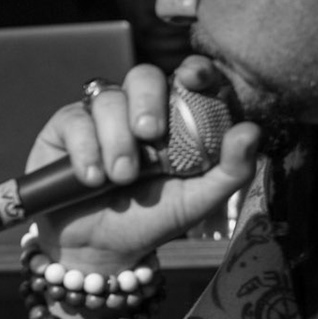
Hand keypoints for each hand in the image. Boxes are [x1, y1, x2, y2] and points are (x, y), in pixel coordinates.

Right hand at [26, 57, 262, 270]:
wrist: (97, 248)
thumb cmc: (150, 219)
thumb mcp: (197, 200)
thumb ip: (229, 170)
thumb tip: (252, 130)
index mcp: (176, 120)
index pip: (188, 78)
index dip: (193, 70)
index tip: (193, 79)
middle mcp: (137, 110)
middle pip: (143, 75)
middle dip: (148, 101)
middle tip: (150, 136)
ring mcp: (99, 116)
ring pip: (108, 99)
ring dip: (116, 140)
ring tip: (120, 178)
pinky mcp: (65, 128)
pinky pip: (75, 120)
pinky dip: (86, 150)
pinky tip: (92, 179)